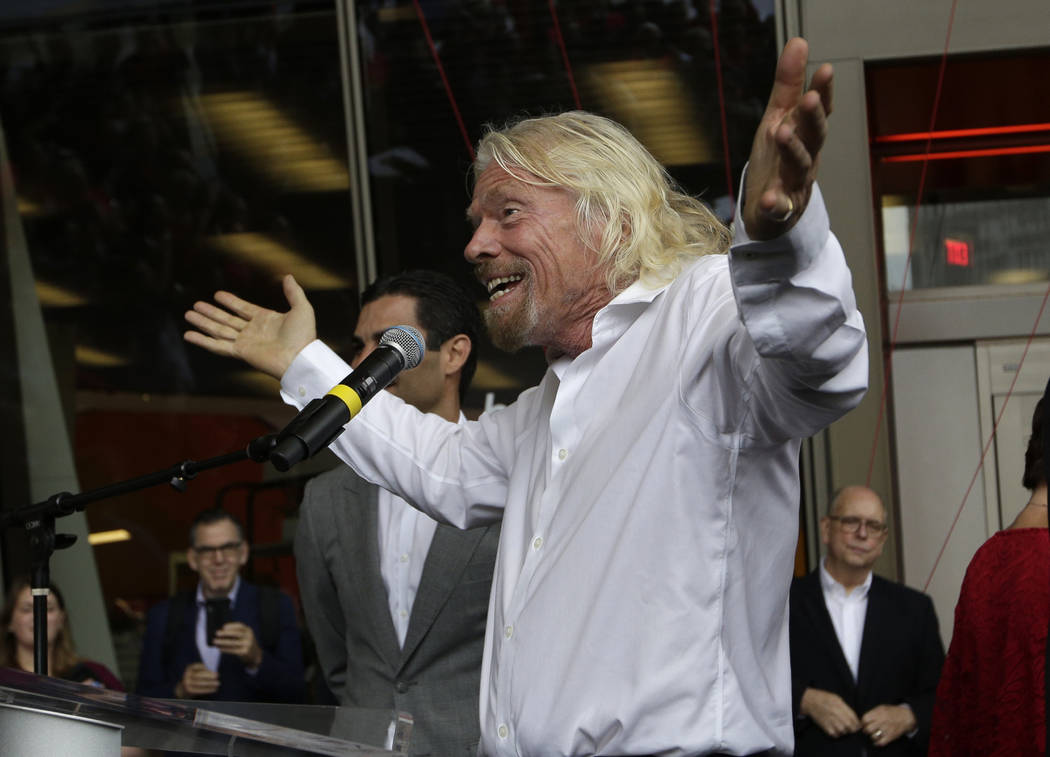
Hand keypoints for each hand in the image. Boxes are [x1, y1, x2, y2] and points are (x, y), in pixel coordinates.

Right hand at [175, 662, 219, 698]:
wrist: (184, 689)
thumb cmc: (195, 678)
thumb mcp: (198, 672)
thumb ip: (204, 670)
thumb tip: (215, 670)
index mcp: (190, 668)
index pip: (198, 667)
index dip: (206, 668)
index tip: (215, 669)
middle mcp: (186, 675)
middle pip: (198, 675)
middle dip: (209, 675)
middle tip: (218, 675)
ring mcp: (186, 683)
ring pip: (200, 683)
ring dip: (210, 683)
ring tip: (218, 683)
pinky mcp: (188, 691)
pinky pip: (199, 690)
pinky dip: (208, 689)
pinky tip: (214, 689)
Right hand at [184, 274, 316, 378]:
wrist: (299, 358)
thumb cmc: (303, 336)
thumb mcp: (302, 309)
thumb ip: (293, 292)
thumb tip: (288, 276)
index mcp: (266, 320)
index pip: (243, 308)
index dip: (230, 301)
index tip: (217, 295)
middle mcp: (253, 331)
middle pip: (227, 319)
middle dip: (210, 312)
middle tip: (195, 305)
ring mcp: (245, 342)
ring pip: (219, 330)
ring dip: (203, 322)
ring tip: (188, 314)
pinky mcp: (240, 352)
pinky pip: (217, 345)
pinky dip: (203, 341)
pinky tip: (189, 335)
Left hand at [213, 622, 263, 667]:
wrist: (255, 654)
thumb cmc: (245, 643)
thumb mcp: (245, 635)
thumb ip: (236, 633)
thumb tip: (221, 631)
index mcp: (249, 630)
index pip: (240, 626)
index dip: (231, 626)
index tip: (223, 627)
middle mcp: (249, 636)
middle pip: (236, 634)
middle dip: (225, 633)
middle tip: (216, 633)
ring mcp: (247, 644)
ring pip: (233, 642)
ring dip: (222, 642)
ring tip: (214, 641)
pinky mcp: (245, 652)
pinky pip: (233, 650)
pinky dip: (225, 649)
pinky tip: (219, 648)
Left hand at [742, 37, 831, 239]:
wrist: (769, 212)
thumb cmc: (776, 161)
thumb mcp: (779, 119)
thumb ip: (788, 84)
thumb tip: (799, 42)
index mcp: (805, 135)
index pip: (817, 111)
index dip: (823, 92)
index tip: (825, 70)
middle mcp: (805, 158)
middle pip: (813, 137)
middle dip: (812, 118)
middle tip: (808, 98)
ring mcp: (794, 185)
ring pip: (798, 168)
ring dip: (793, 150)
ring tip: (782, 133)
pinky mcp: (779, 210)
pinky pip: (779, 208)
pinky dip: (776, 204)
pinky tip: (770, 200)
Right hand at [800, 687, 860, 737]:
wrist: (810, 701)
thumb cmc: (824, 698)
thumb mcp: (837, 698)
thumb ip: (846, 707)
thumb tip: (854, 717)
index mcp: (840, 706)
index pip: (854, 718)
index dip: (858, 723)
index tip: (858, 724)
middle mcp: (836, 714)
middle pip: (850, 727)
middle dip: (852, 728)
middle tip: (851, 727)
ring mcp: (830, 721)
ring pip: (844, 731)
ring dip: (845, 730)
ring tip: (842, 726)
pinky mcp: (825, 727)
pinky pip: (835, 735)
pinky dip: (837, 733)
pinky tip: (835, 728)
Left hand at [861, 704, 916, 747]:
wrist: (906, 716)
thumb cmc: (892, 711)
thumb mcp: (881, 708)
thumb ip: (872, 713)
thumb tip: (864, 719)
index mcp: (878, 713)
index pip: (865, 719)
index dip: (863, 722)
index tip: (864, 724)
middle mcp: (882, 721)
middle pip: (868, 729)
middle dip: (866, 730)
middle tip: (867, 730)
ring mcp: (887, 729)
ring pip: (874, 736)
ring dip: (872, 736)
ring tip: (874, 734)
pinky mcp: (891, 736)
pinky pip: (881, 742)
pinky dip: (877, 743)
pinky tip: (877, 741)